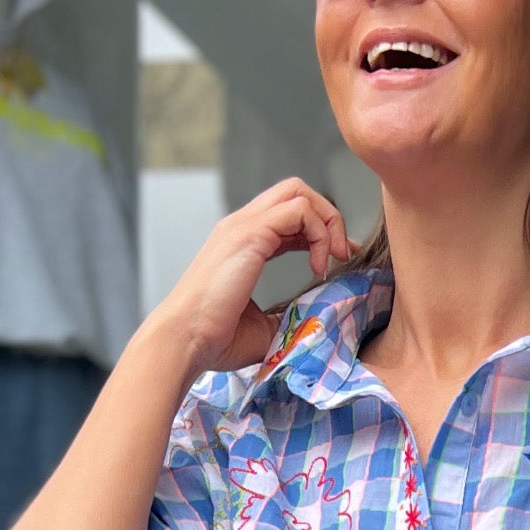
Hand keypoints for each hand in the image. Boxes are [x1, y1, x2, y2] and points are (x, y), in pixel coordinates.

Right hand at [149, 178, 350, 384]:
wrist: (186, 338)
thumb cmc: (216, 338)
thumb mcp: (264, 326)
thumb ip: (289, 313)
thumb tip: (317, 317)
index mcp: (243, 243)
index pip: (289, 216)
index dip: (321, 231)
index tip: (340, 258)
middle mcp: (241, 226)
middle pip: (295, 190)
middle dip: (329, 216)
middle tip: (342, 255)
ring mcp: (243, 225)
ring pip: (299, 193)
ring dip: (328, 223)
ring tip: (333, 260)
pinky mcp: (250, 233)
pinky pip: (299, 210)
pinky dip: (319, 234)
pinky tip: (317, 266)